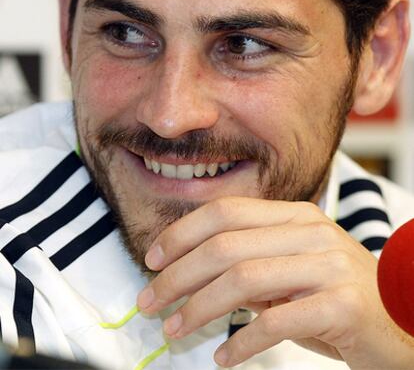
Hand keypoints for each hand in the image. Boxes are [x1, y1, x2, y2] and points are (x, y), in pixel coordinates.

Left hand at [136, 197, 413, 368]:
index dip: (182, 233)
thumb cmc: (340, 296)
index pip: (226, 212)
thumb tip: (192, 273)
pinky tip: (223, 355)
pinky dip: (241, 341)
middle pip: (226, 245)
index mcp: (296, 216)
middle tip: (151, 302)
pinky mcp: (341, 305)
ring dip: (199, 307)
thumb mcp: (295, 268)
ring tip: (175, 329)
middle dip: (178, 275)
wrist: (403, 320)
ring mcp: (328, 266)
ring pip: (243, 280)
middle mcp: (311, 232)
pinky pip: (276, 322)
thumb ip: (254, 262)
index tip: (152, 259)